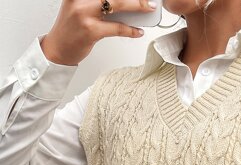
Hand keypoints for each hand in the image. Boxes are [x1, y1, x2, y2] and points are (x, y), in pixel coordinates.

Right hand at [40, 0, 155, 65]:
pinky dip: (130, 30)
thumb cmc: (71, 29)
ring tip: (148, 8)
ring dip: (136, 6)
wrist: (56, 49)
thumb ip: (98, 3)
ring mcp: (84, 14)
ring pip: (117, 5)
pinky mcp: (90, 31)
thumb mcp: (80, 8)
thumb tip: (125, 4)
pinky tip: (138, 31)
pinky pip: (116, 28)